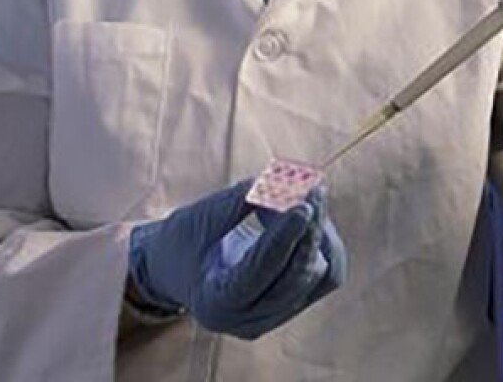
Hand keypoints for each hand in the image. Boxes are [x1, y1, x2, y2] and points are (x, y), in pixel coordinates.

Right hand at [127, 181, 346, 339]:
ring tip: (306, 197)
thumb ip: (244, 200)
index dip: (282, 238)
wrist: (176, 269)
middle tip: (313, 187)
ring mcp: (273, 317)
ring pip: (318, 276)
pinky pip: (326, 276)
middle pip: (295, 277)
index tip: (302, 206)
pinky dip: (323, 243)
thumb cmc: (185, 239)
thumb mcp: (203, 216)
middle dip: (308, 229)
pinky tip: (311, 216)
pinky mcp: (293, 305)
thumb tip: (293, 183)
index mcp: (215, 303)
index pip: (258, 272)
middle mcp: (247, 321)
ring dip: (317, 232)